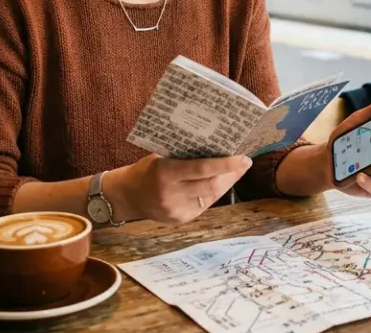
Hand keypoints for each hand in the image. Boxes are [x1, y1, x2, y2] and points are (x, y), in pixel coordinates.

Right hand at [108, 154, 251, 224]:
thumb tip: (218, 150)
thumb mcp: (163, 157)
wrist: (126, 196)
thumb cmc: (146, 170)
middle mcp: (172, 194)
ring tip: (235, 172)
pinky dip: (212, 194)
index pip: (203, 169)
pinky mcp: (179, 220)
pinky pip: (203, 206)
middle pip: (211, 186)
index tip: (244, 158)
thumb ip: (186, 158)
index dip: (227, 164)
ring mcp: (176, 210)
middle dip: (232, 175)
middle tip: (244, 163)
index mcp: (166, 173)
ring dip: (225, 184)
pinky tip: (218, 184)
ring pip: (211, 198)